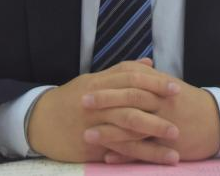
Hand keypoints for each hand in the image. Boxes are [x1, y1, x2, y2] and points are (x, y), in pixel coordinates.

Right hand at [26, 60, 181, 163]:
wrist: (38, 121)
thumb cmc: (70, 100)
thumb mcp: (92, 80)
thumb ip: (121, 72)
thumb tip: (149, 62)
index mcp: (99, 82)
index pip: (130, 77)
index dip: (154, 82)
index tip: (175, 87)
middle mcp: (97, 100)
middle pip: (131, 99)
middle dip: (158, 105)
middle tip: (181, 111)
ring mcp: (93, 122)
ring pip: (127, 125)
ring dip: (154, 131)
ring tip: (176, 137)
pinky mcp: (91, 144)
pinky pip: (119, 148)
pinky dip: (140, 152)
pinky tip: (158, 157)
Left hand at [81, 65, 219, 162]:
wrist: (217, 123)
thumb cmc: (187, 102)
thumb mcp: (169, 85)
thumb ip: (147, 77)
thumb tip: (127, 68)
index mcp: (160, 88)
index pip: (131, 83)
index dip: (109, 85)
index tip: (87, 87)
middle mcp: (162, 105)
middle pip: (130, 101)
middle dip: (105, 103)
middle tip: (82, 104)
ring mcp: (165, 127)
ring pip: (134, 129)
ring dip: (109, 132)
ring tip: (87, 135)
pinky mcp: (168, 148)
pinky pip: (144, 153)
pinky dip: (125, 155)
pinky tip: (107, 157)